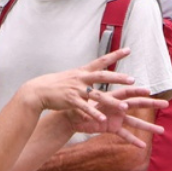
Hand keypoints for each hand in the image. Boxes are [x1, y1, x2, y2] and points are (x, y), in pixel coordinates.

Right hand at [22, 48, 137, 117]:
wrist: (38, 90)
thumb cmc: (57, 84)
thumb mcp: (73, 76)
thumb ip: (86, 76)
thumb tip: (97, 74)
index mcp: (83, 71)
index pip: (102, 60)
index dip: (115, 55)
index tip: (129, 50)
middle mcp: (81, 78)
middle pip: (103, 76)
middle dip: (118, 78)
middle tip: (133, 80)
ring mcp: (76, 89)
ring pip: (97, 95)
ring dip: (111, 102)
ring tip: (125, 107)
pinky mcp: (71, 101)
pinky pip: (85, 108)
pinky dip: (94, 114)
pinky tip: (103, 120)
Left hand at [65, 88, 168, 147]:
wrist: (72, 117)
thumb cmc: (77, 105)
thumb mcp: (84, 101)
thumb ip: (91, 100)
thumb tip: (90, 97)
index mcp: (111, 97)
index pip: (127, 93)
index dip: (137, 91)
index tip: (149, 91)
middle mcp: (117, 107)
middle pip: (137, 105)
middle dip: (151, 105)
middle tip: (166, 104)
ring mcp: (117, 118)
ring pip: (135, 122)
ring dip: (148, 126)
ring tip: (162, 130)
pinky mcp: (113, 128)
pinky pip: (125, 135)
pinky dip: (133, 140)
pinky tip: (143, 145)